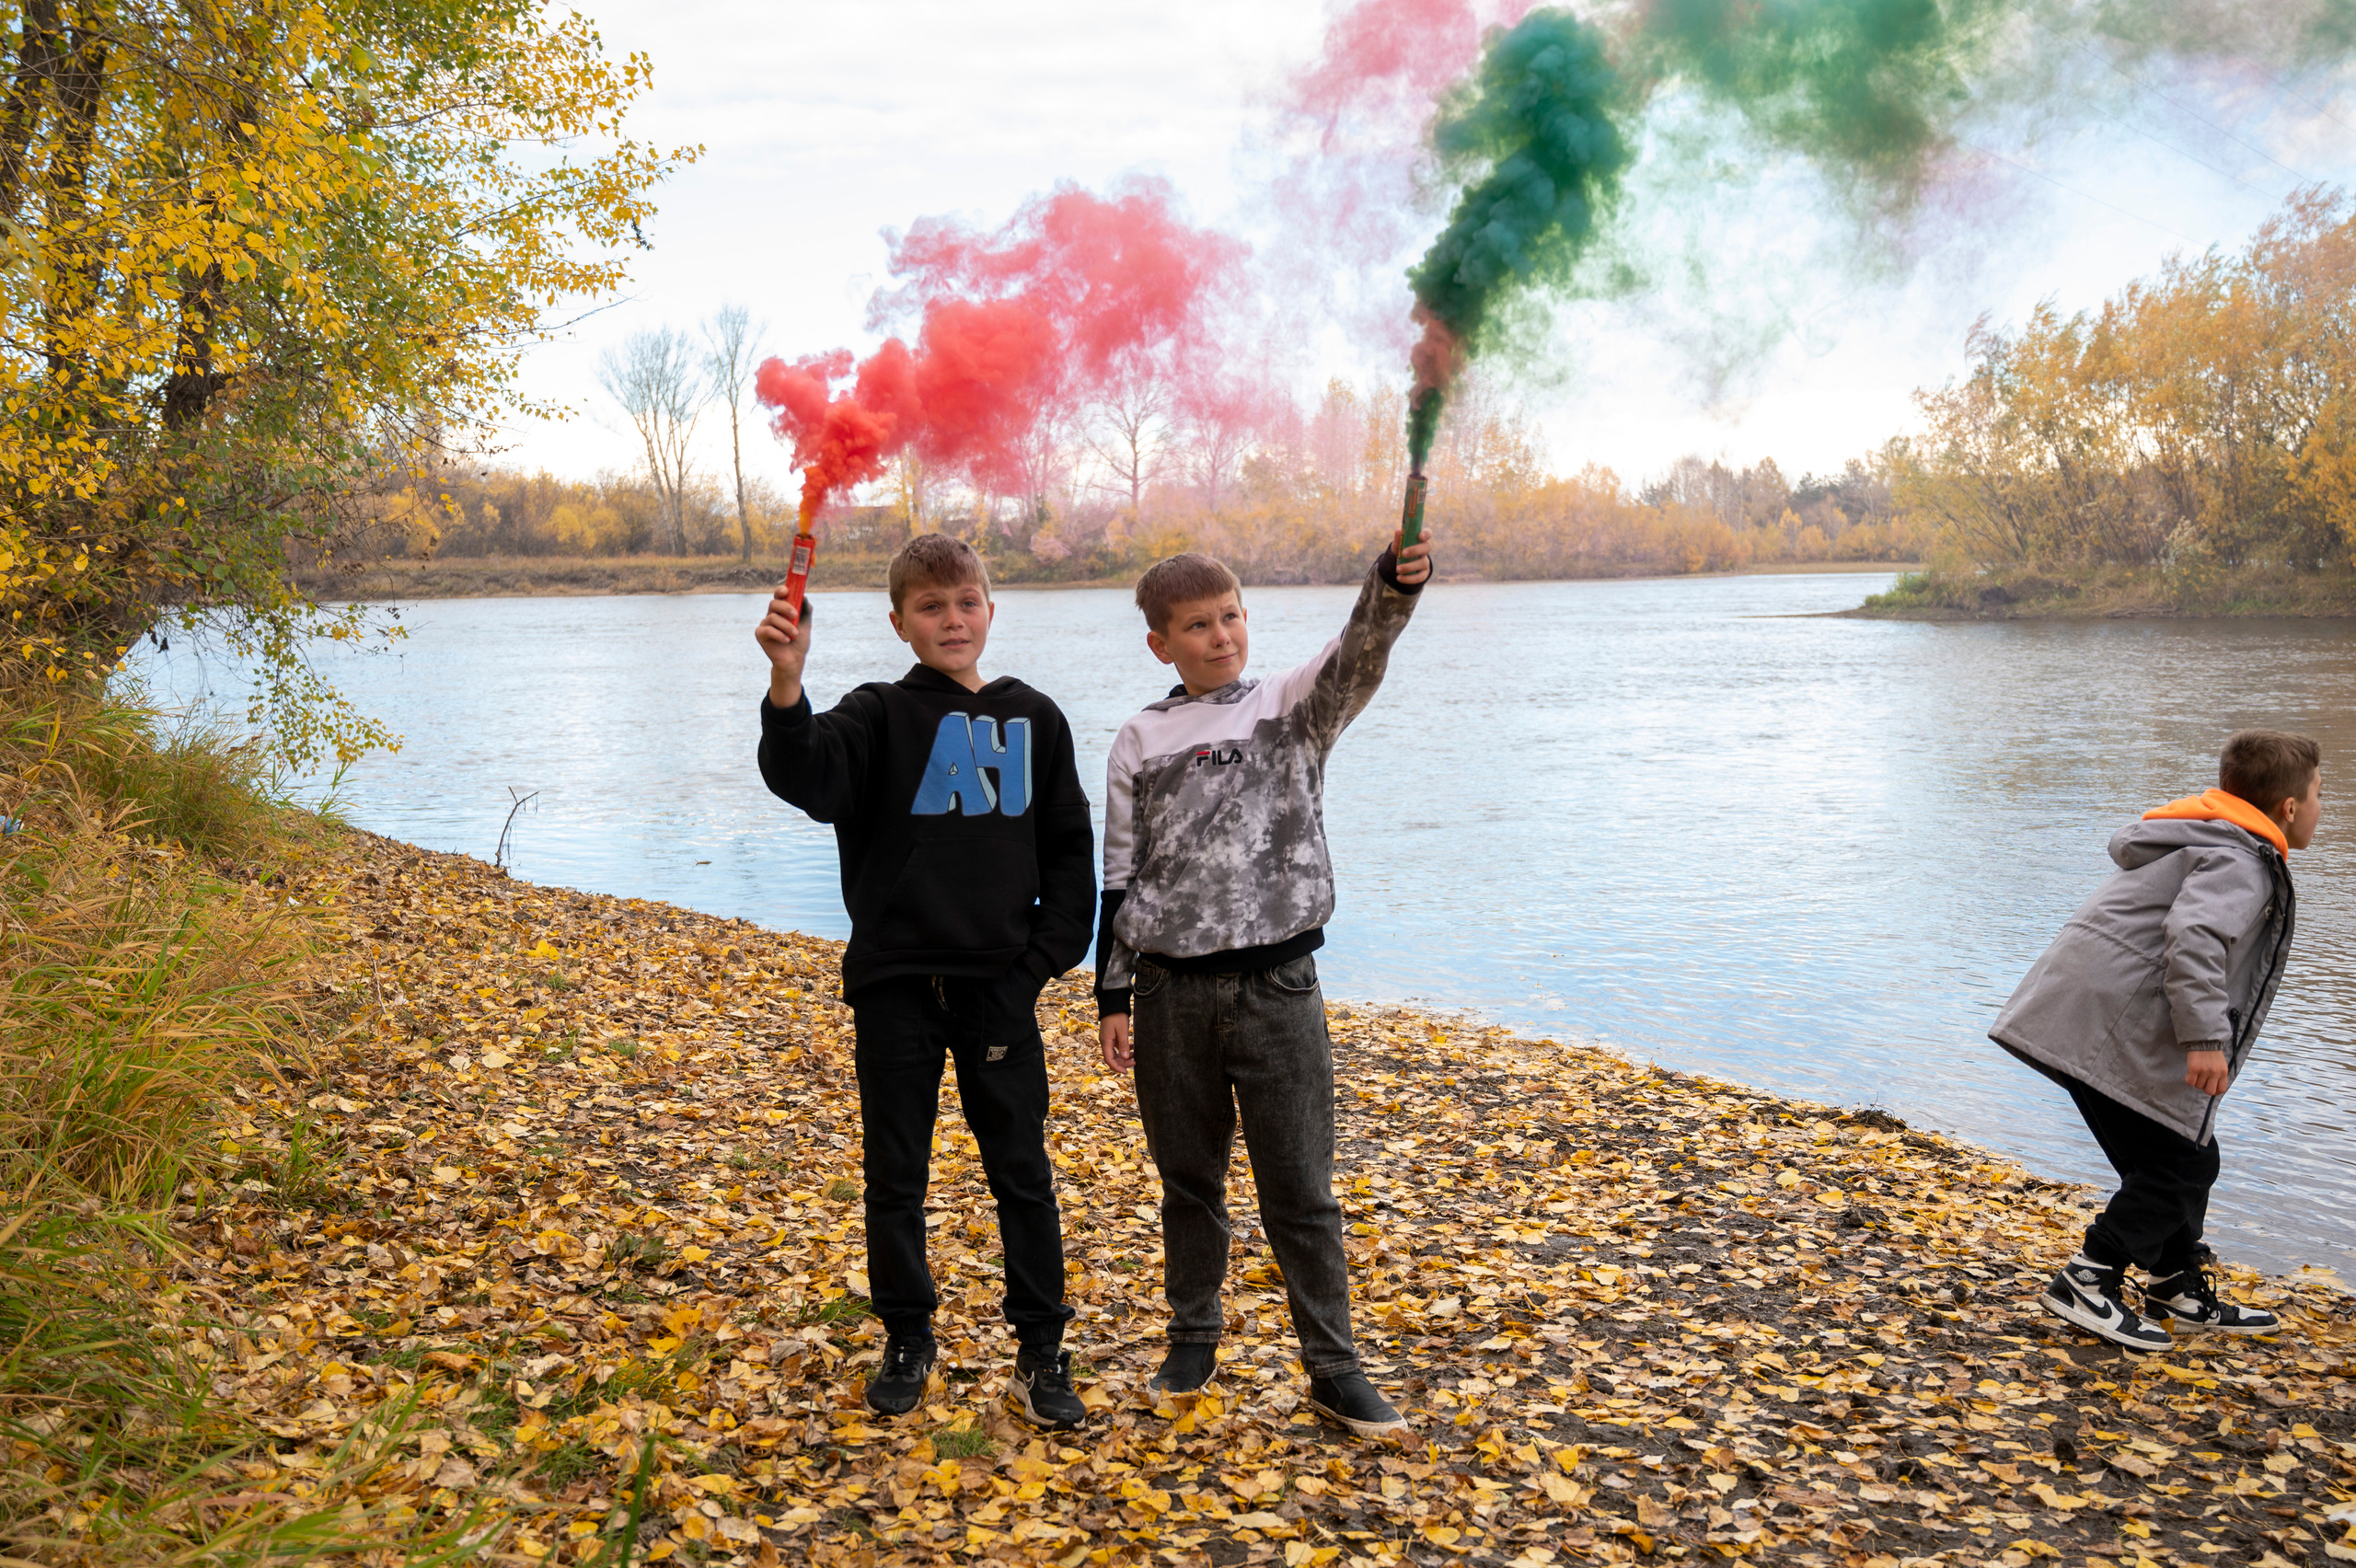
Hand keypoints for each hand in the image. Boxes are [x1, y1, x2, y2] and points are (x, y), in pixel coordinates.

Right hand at [755, 584, 810, 705]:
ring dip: (786, 625)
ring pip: (772, 618)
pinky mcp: (760, 635)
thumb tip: (804, 596)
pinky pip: (767, 630)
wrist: (794, 660)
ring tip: (795, 634)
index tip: (787, 590)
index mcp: (782, 610)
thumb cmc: (799, 641)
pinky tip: (786, 640)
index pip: (779, 596)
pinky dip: (778, 634)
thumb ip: (805, 610)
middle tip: (795, 615)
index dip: (781, 590)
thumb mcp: (806, 624)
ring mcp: (765, 624)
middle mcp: (772, 615)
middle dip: (785, 607)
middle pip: (774, 604)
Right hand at [1098, 1013, 1131, 1073]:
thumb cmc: (1117, 1016)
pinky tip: (1133, 1048)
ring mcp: (1108, 1039)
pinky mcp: (1112, 1036)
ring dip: (1124, 1056)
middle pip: (1112, 1058)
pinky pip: (1117, 1047)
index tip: (1126, 1072)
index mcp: (1105, 1042)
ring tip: (1135, 1056)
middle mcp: (1105, 1042)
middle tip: (1135, 1062)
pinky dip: (1124, 1049)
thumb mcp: (1122, 1030)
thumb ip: (1123, 1045)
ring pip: (1115, 1053)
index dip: (1117, 1067)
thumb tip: (1124, 1058)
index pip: (1109, 1060)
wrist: (1113, 1004)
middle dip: (1123, 1062)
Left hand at [1391, 525, 1434, 586]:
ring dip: (1409, 567)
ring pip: (1422, 563)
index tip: (1420, 536)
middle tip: (1403, 553)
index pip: (1428, 533)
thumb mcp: (1398, 545)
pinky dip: (1409, 578)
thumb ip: (1398, 539)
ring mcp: (1425, 562)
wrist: (1401, 564)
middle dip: (1416, 550)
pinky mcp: (1424, 573)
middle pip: (1427, 547)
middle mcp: (1425, 550)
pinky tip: (1399, 578)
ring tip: (1398, 569)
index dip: (1426, 534)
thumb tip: (1398, 531)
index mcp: (1420, 540)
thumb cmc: (1401, 550)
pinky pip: (1420, 577)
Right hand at [2185, 1049, 2229, 1095]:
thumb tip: (2212, 1086)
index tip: (2209, 1088)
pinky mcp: (2194, 1068)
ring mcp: (2204, 1071)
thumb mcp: (2221, 1065)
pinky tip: (2189, 1074)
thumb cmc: (2211, 1053)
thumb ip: (2219, 1075)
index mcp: (2223, 1072)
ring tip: (2195, 1073)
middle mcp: (2215, 1073)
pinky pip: (2190, 1082)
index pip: (2221, 1089)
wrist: (2203, 1040)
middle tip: (2201, 1081)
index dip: (2215, 1091)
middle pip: (2209, 1091)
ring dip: (2195, 1081)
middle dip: (2204, 1088)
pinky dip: (2188, 1080)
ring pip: (2198, 1086)